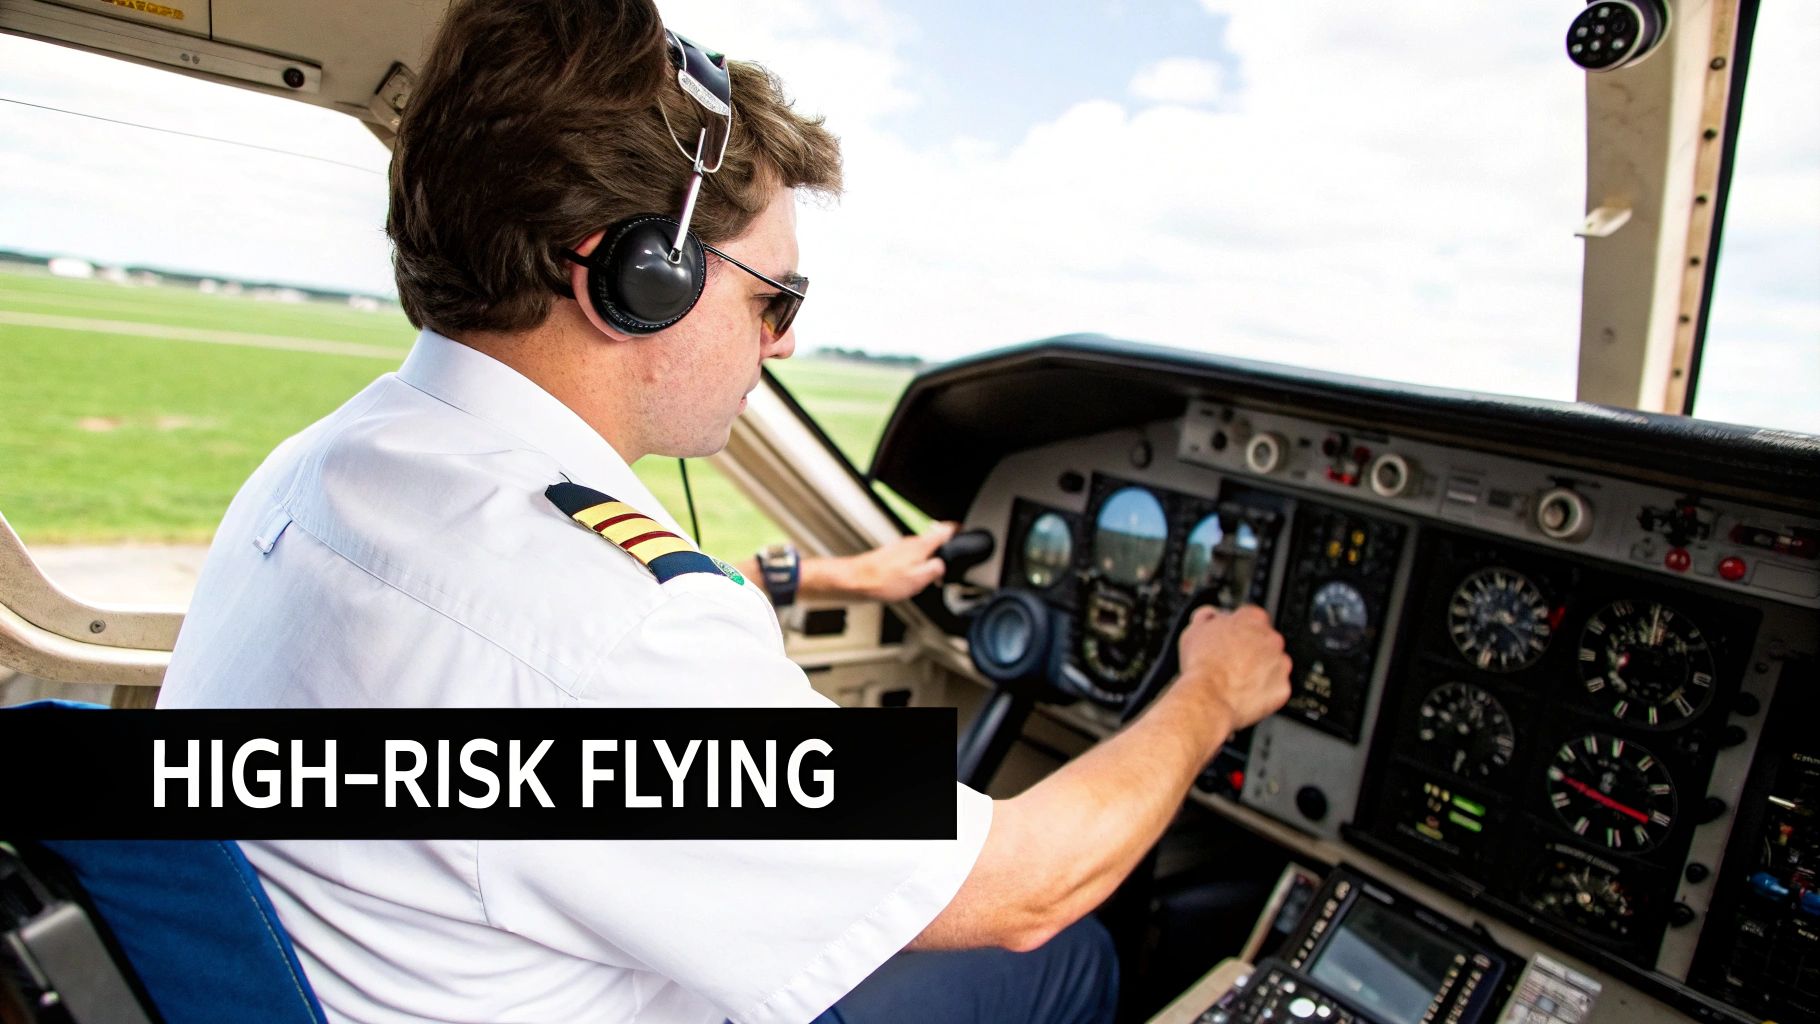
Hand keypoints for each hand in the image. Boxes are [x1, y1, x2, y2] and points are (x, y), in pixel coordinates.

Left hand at [804, 522, 957, 602]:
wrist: (857, 581)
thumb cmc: (883, 580)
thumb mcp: (919, 579)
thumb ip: (936, 569)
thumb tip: (942, 566)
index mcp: (921, 545)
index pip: (945, 530)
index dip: (957, 530)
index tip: (963, 530)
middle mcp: (910, 542)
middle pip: (932, 540)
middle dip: (942, 549)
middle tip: (948, 563)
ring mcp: (899, 547)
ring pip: (920, 549)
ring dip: (927, 558)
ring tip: (930, 576)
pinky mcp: (890, 555)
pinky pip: (909, 557)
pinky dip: (915, 564)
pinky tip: (911, 578)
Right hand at [1175, 605, 1291, 729]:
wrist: (1208, 697)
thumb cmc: (1202, 665)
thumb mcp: (1195, 630)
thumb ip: (1208, 617)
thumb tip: (1211, 615)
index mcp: (1253, 618)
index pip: (1252, 617)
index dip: (1239, 630)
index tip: (1231, 640)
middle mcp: (1272, 638)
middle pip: (1265, 641)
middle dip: (1251, 651)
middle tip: (1231, 662)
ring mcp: (1281, 664)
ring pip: (1272, 665)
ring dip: (1259, 671)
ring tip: (1236, 680)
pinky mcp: (1283, 688)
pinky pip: (1275, 688)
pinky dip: (1264, 691)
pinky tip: (1245, 693)